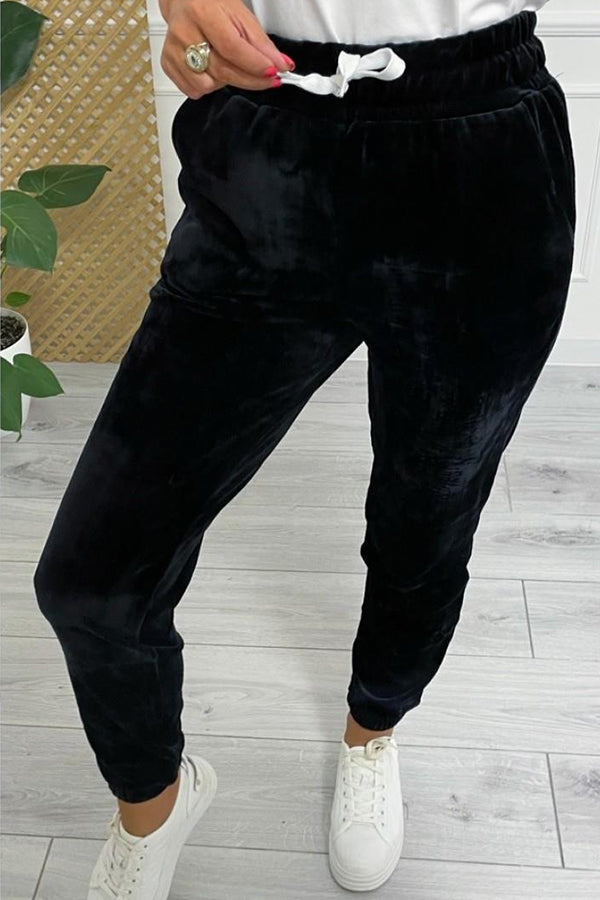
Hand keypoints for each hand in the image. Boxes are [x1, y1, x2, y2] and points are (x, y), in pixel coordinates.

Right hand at [158, 0, 294, 97]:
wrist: (185, 1)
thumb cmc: (212, 6)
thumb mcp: (241, 16)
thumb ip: (262, 44)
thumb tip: (282, 65)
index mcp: (202, 14)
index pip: (232, 48)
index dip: (255, 65)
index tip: (274, 73)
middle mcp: (184, 33)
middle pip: (223, 71)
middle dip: (251, 80)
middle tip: (268, 79)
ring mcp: (174, 51)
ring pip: (209, 85)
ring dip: (226, 81)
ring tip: (227, 63)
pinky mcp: (168, 65)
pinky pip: (195, 91)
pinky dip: (209, 85)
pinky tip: (211, 68)